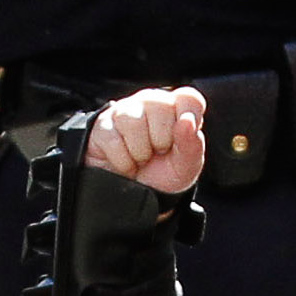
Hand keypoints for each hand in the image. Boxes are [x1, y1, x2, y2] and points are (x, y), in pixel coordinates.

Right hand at [86, 85, 206, 194]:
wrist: (130, 198)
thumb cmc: (160, 174)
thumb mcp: (184, 167)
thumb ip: (192, 145)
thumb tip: (187, 121)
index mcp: (176, 108)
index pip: (189, 98)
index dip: (189, 117)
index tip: (181, 140)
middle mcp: (150, 102)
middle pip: (162, 109)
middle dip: (161, 141)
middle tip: (156, 152)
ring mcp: (124, 111)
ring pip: (134, 123)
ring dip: (139, 152)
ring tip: (140, 158)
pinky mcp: (102, 126)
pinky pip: (113, 140)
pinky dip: (122, 161)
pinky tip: (125, 162)